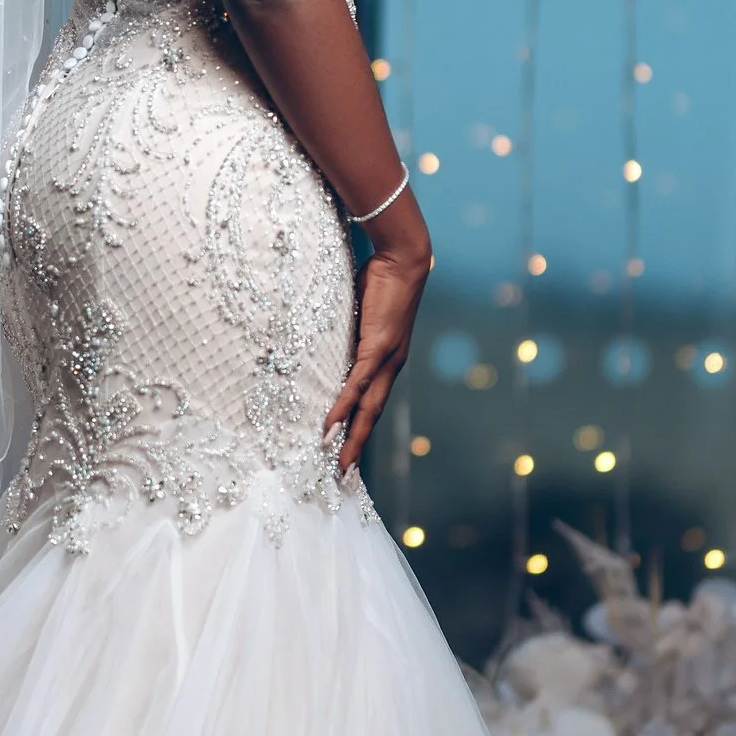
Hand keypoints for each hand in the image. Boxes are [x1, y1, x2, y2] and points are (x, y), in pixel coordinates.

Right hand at [323, 235, 428, 480]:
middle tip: (344, 474)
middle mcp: (392, 366)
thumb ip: (352, 334)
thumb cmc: (382, 282)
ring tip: (339, 462)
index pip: (374, 402)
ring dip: (352, 437)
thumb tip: (334, 342)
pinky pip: (356, 384)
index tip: (350, 452)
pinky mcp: (376, 348)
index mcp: (390, 361)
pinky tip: (331, 426)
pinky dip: (344, 407)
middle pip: (373, 415)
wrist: (404, 260)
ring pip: (367, 408)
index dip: (363, 429)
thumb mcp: (363, 315)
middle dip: (358, 446)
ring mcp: (386, 359)